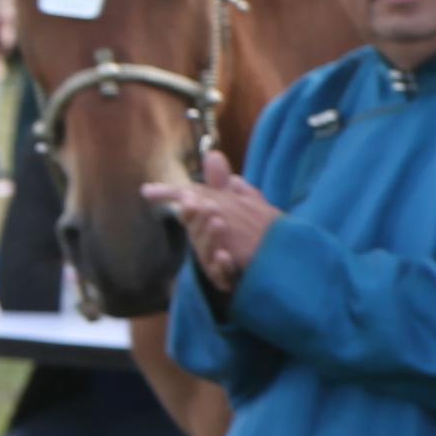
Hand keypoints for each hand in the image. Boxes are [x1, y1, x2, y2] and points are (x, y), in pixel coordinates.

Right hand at [143, 139, 276, 288]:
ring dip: (210, 236)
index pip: (188, 212)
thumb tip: (214, 155)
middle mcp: (206, 245)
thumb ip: (222, 183)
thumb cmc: (242, 235)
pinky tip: (227, 256)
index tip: (169, 194)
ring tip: (219, 222)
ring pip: (206, 252)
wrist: (266, 269)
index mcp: (203, 227)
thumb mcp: (235, 205)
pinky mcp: (229, 280)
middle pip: (195, 232)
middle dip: (198, 218)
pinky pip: (223, 276)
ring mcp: (216, 264)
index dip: (179, 205)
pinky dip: (223, 266)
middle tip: (207, 205)